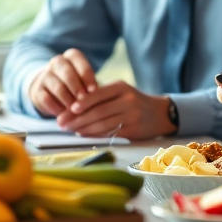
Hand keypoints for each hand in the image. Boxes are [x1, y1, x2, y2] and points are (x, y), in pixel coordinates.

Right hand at [28, 48, 97, 116]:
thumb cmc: (76, 83)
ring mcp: (45, 75)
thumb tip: (94, 96)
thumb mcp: (84, 80)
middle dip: (77, 88)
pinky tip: (64, 114)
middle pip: (67, 74)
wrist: (51, 89)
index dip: (87, 76)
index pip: (79, 62)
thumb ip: (89, 85)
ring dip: (68, 101)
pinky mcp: (37, 90)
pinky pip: (47, 100)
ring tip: (76, 110)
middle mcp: (57, 62)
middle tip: (84, 100)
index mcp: (71, 56)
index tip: (94, 90)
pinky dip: (57, 108)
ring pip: (58, 88)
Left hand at [55, 80, 174, 139]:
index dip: (82, 103)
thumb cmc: (133, 102)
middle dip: (77, 118)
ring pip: (103, 124)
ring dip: (83, 128)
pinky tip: (84, 134)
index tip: (67, 109)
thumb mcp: (121, 92)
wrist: (159, 113)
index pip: (97, 95)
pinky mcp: (134, 130)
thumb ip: (101, 97)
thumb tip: (73, 108)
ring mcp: (132, 116)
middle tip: (62, 123)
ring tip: (70, 130)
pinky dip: (95, 134)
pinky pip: (110, 133)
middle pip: (98, 111)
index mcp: (122, 87)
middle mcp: (128, 100)